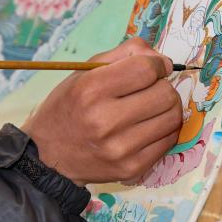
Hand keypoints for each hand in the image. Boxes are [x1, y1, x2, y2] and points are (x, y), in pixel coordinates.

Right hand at [22, 38, 182, 185]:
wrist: (49, 156)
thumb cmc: (69, 106)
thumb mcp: (85, 71)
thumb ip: (125, 53)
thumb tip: (163, 60)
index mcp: (90, 90)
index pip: (145, 70)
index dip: (157, 64)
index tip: (154, 68)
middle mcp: (105, 121)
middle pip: (164, 94)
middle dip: (163, 86)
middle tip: (150, 89)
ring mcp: (120, 149)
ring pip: (172, 117)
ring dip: (168, 107)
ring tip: (152, 107)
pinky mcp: (132, 168)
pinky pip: (169, 141)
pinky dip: (165, 129)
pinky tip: (149, 126)